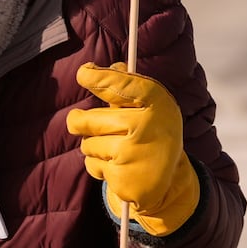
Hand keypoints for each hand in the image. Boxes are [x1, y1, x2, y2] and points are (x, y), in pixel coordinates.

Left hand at [66, 62, 199, 235]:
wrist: (168, 181)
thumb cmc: (151, 132)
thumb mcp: (148, 106)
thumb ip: (125, 86)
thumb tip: (106, 66)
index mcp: (156, 103)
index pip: (122, 85)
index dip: (99, 78)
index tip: (83, 73)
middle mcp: (147, 126)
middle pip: (88, 120)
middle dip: (78, 122)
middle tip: (78, 120)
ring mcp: (134, 154)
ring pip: (87, 145)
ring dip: (93, 146)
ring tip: (116, 149)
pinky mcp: (123, 179)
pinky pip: (92, 165)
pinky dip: (98, 166)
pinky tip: (118, 166)